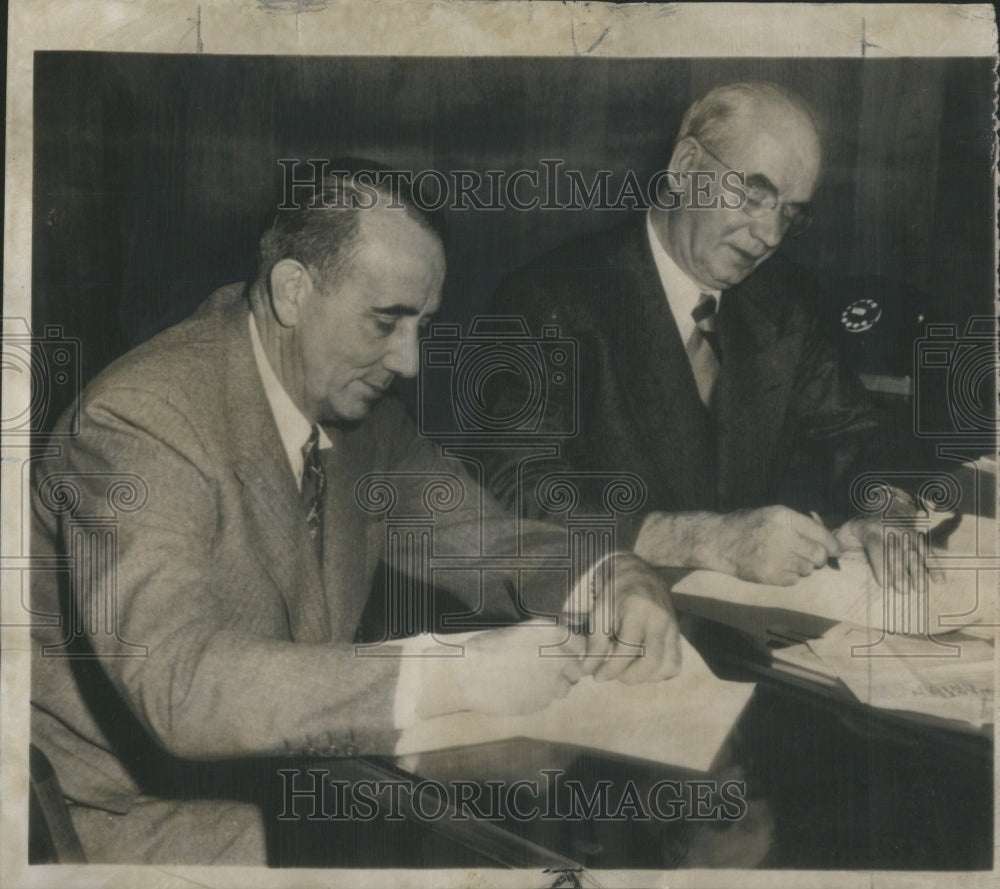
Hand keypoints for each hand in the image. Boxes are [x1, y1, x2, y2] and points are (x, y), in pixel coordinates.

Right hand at [418, 624, 585, 717]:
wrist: (470, 673)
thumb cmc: (488, 649)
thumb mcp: (520, 634)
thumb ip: (544, 641)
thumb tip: (560, 649)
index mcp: (553, 634)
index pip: (579, 644)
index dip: (570, 651)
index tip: (561, 656)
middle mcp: (559, 656)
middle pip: (576, 668)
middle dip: (566, 671)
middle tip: (546, 672)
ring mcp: (553, 680)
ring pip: (566, 688)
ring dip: (555, 686)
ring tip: (531, 682)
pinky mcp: (543, 701)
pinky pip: (549, 700)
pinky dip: (540, 697)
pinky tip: (521, 691)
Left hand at [580, 553, 681, 683]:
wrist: (636, 574)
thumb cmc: (614, 592)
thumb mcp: (599, 612)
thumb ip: (595, 643)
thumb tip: (588, 672)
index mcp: (638, 609)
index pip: (627, 650)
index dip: (610, 669)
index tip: (596, 676)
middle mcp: (661, 619)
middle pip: (651, 663)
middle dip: (628, 676)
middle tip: (612, 674)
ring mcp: (673, 627)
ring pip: (667, 666)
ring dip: (646, 676)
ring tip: (626, 669)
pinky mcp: (678, 634)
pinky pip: (674, 663)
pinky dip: (659, 672)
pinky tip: (641, 667)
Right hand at [714, 506, 840, 585]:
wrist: (719, 541)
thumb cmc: (748, 524)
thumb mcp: (773, 513)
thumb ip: (799, 522)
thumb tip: (826, 535)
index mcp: (784, 518)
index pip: (822, 535)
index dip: (833, 544)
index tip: (835, 549)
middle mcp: (783, 538)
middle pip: (819, 555)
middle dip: (820, 556)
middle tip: (813, 555)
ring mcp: (776, 559)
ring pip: (808, 569)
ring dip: (804, 565)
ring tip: (787, 557)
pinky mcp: (771, 576)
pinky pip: (795, 579)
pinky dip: (791, 574)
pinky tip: (777, 565)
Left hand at [836, 514, 944, 591]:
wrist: (873, 510)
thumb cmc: (853, 531)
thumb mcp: (841, 534)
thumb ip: (835, 545)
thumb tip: (829, 558)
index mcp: (868, 528)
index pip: (877, 546)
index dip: (881, 565)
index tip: (885, 584)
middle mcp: (889, 528)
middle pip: (897, 552)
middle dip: (900, 572)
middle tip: (903, 590)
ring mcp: (905, 531)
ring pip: (914, 551)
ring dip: (918, 571)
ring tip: (920, 588)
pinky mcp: (917, 536)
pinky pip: (927, 550)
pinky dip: (935, 565)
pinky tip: (939, 581)